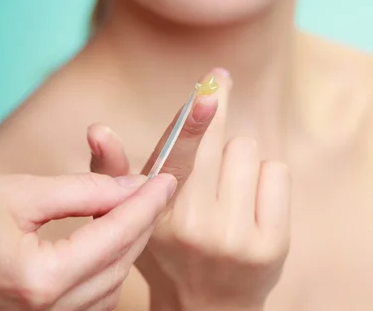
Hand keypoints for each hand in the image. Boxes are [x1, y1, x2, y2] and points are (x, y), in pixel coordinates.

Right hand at [0, 171, 175, 310]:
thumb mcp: (22, 193)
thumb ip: (83, 190)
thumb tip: (131, 186)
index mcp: (39, 279)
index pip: (114, 235)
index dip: (145, 203)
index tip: (166, 180)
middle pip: (119, 263)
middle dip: (142, 223)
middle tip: (154, 190)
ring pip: (112, 288)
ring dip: (128, 248)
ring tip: (134, 211)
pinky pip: (93, 305)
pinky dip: (109, 272)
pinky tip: (110, 244)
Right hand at [90, 69, 290, 310]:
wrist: (205, 306)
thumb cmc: (167, 246)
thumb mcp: (132, 212)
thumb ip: (113, 167)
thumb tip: (97, 129)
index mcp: (158, 215)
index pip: (180, 155)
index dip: (197, 119)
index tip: (212, 83)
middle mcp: (199, 229)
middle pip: (223, 141)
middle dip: (216, 118)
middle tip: (218, 89)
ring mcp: (238, 239)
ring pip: (248, 151)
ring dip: (237, 159)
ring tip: (224, 187)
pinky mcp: (273, 246)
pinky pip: (276, 172)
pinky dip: (264, 177)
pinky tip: (249, 201)